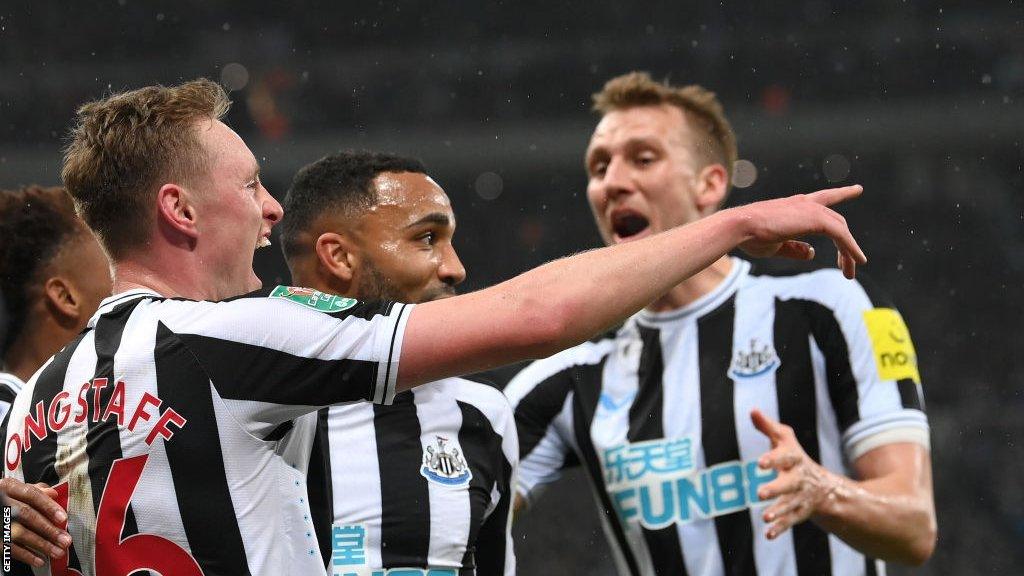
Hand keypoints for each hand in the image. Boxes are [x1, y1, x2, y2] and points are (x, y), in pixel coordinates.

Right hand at [0, 477, 71, 566]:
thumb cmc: (6, 499)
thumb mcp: (17, 490)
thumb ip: (36, 491)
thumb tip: (53, 494)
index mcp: (9, 487)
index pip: (32, 495)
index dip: (48, 507)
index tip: (63, 519)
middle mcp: (1, 502)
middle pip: (27, 516)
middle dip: (48, 529)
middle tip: (65, 540)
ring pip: (18, 533)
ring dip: (40, 545)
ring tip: (57, 552)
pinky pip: (8, 548)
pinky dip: (25, 555)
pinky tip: (39, 560)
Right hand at [733, 185, 866, 278]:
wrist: (740, 227)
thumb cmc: (750, 236)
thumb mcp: (776, 246)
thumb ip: (795, 249)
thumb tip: (811, 253)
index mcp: (795, 206)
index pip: (824, 198)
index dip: (841, 194)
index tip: (857, 189)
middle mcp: (806, 203)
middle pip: (836, 220)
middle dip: (847, 242)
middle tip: (854, 262)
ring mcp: (811, 209)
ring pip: (841, 229)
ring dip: (849, 252)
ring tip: (850, 272)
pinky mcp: (815, 218)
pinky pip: (841, 234)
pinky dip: (850, 249)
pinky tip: (856, 262)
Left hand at [751, 409, 837, 539]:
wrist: (822, 486)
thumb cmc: (794, 458)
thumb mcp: (784, 440)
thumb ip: (768, 427)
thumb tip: (752, 410)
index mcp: (794, 460)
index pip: (784, 458)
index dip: (772, 459)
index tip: (759, 463)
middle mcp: (798, 479)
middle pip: (789, 484)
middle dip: (776, 489)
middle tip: (759, 493)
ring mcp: (800, 497)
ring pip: (790, 505)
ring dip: (778, 511)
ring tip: (765, 517)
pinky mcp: (798, 512)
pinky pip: (790, 521)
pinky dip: (780, 528)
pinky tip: (768, 534)